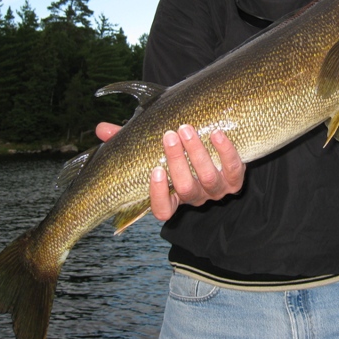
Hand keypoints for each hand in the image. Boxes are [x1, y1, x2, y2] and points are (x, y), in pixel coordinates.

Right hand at [95, 122, 245, 221]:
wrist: (216, 147)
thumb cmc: (178, 151)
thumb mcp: (153, 148)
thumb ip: (128, 142)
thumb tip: (101, 129)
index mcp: (173, 196)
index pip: (162, 210)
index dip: (159, 194)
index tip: (154, 170)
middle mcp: (195, 197)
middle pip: (186, 187)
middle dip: (177, 161)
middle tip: (169, 135)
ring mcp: (217, 190)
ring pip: (208, 178)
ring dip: (198, 152)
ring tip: (187, 128)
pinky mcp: (236, 179)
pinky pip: (234, 168)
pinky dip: (226, 151)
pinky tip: (218, 133)